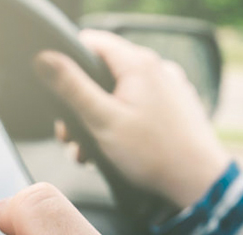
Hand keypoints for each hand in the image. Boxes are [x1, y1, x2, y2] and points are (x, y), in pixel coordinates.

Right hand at [36, 30, 229, 207]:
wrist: (199, 184)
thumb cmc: (153, 154)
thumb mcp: (101, 120)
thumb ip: (71, 87)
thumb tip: (44, 58)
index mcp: (139, 63)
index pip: (92, 42)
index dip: (67, 61)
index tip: (56, 89)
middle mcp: (158, 68)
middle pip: (104, 72)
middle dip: (81, 104)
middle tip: (69, 135)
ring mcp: (170, 88)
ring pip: (121, 93)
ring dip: (99, 120)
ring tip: (90, 151)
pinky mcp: (176, 107)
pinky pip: (140, 106)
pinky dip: (122, 123)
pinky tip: (115, 151)